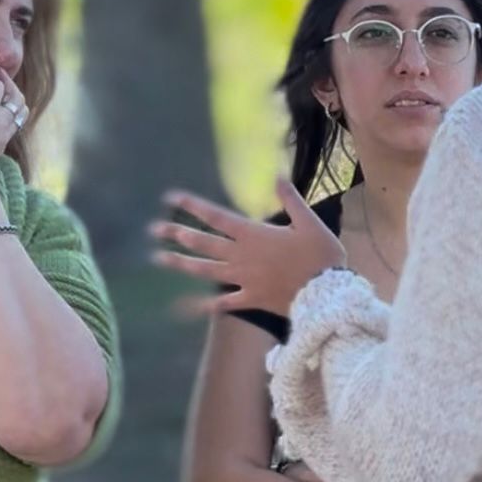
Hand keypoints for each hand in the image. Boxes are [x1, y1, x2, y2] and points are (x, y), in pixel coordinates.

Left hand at [150, 178, 346, 317]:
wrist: (328, 294)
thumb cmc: (321, 256)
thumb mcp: (309, 222)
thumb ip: (291, 199)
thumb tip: (278, 176)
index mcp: (254, 234)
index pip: (216, 216)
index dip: (193, 206)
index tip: (172, 198)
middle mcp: (242, 255)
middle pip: (203, 243)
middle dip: (176, 234)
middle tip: (153, 230)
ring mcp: (244, 279)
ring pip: (206, 271)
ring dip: (181, 264)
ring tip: (159, 259)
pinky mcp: (250, 299)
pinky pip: (224, 302)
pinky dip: (205, 304)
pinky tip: (186, 305)